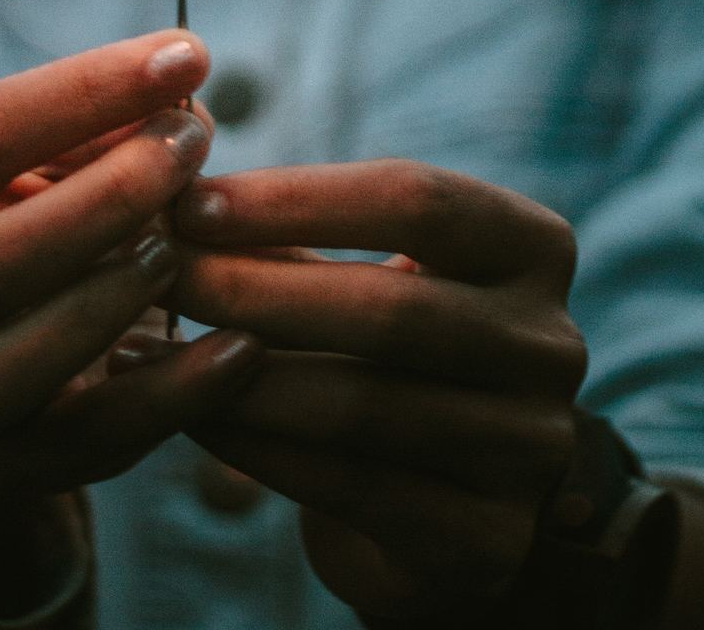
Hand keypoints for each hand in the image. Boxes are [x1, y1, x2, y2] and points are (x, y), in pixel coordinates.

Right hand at [0, 29, 261, 611]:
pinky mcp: (10, 465)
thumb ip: (107, 127)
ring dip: (112, 297)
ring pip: (16, 362)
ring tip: (186, 245)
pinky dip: (174, 395)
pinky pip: (91, 439)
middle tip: (193, 144)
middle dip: (108, 195)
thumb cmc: (39, 215)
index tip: (191, 51)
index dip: (88, 89)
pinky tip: (242, 348)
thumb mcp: (50, 160)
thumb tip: (183, 102)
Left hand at [156, 160, 584, 623]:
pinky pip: (352, 486)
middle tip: (158, 272)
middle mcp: (551, 343)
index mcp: (533, 247)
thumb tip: (171, 166)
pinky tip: (190, 419)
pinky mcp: (488, 538)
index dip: (296, 198)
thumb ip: (290, 227)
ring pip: (364, 405)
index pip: (417, 199)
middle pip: (391, 306)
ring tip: (152, 349)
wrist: (453, 492)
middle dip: (256, 288)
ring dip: (239, 376)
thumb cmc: (387, 344)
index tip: (191, 199)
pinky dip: (257, 449)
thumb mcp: (367, 268)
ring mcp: (530, 447)